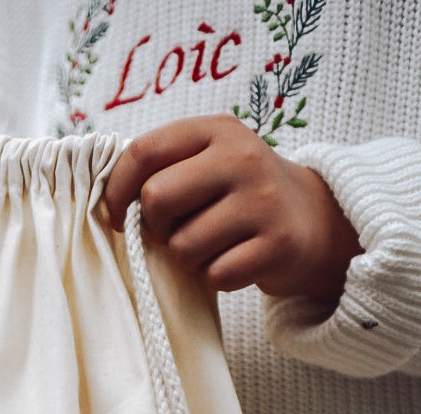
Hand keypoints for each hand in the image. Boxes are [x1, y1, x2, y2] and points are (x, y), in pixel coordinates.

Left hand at [105, 117, 359, 303]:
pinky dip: (216, 277)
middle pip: (157, 199)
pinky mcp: (277, 245)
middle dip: (154, 227)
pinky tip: (235, 262)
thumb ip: (163, 169)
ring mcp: (263, 201)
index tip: (120, 215)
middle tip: (173, 232)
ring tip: (212, 247)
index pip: (143, 151)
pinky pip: (216, 275)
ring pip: (183, 246)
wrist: (314, 220)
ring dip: (187, 258)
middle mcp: (241, 158)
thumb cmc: (240, 196)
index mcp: (216, 130)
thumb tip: (106, 200)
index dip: (118, 190)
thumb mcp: (208, 162)